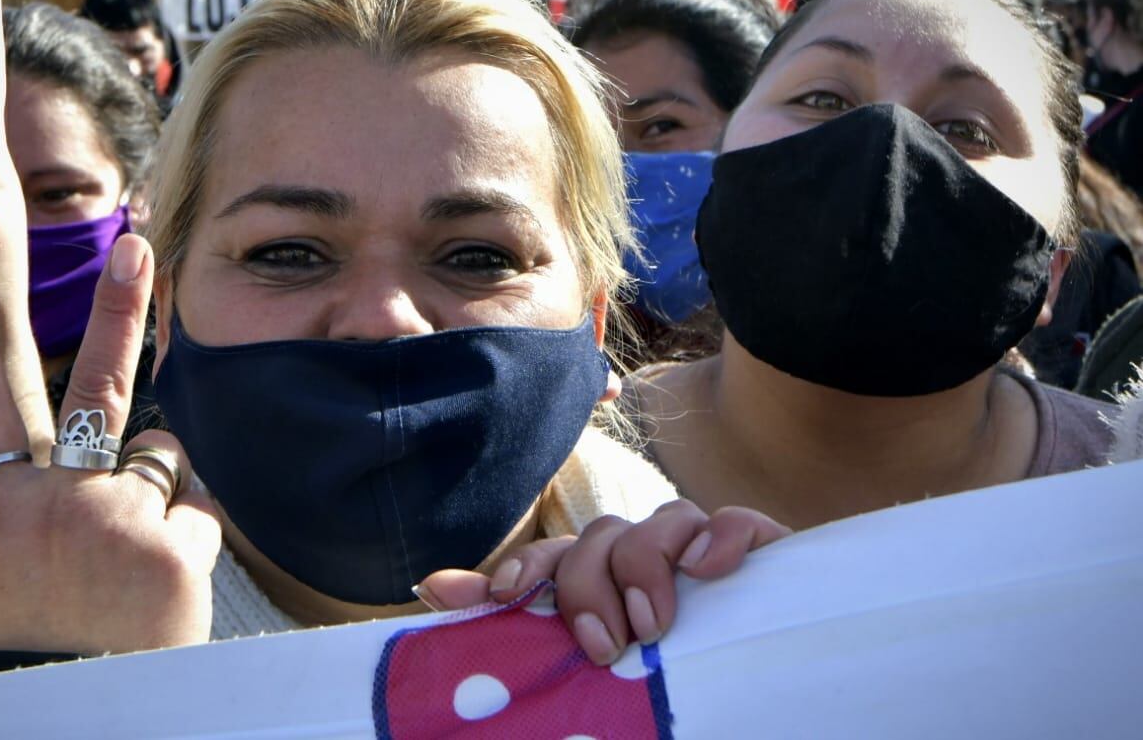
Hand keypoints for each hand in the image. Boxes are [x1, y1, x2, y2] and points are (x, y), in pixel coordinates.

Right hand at [0, 234, 221, 652]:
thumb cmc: (42, 649)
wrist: (67, 715)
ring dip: (159, 496)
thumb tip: (111, 459)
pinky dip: (189, 547)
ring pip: (162, 460)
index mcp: (4, 509)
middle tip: (137, 248)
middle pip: (95, 387)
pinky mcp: (176, 546)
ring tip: (133, 569)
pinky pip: (199, 516)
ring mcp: (120, 517)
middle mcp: (60, 500)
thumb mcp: (11, 576)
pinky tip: (164, 595)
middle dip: (119, 310)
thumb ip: (42, 512)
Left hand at [418, 500, 789, 664]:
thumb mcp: (592, 662)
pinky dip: (719, 537)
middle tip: (602, 647)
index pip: (552, 558)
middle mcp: (642, 553)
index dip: (523, 568)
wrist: (771, 680)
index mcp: (599, 580)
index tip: (503, 597)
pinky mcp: (758, 548)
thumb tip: (428, 588)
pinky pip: (734, 520)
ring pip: (662, 520)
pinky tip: (707, 570)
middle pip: (599, 537)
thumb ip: (516, 627)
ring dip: (646, 567)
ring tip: (653, 628)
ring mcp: (698, 547)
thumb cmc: (670, 675)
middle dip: (588, 588)